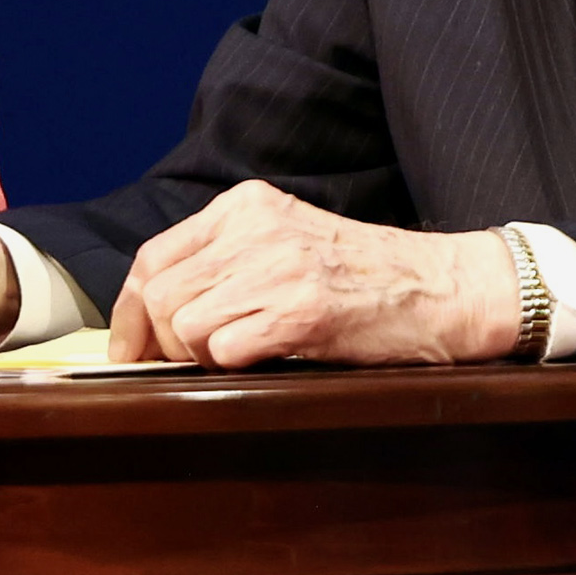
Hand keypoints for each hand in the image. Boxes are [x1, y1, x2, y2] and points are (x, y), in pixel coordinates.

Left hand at [106, 181, 520, 368]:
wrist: (447, 288)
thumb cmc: (367, 277)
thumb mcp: (289, 241)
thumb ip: (228, 261)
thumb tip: (153, 314)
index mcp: (245, 206)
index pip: (152, 257)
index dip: (128, 313)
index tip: (129, 350)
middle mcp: (255, 227)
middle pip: (157, 294)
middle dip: (158, 344)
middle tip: (182, 368)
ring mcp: (279, 267)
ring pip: (183, 324)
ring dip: (199, 357)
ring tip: (241, 358)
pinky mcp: (302, 310)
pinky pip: (224, 349)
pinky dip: (231, 367)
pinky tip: (264, 362)